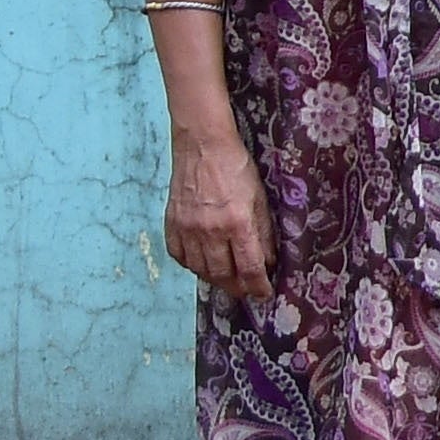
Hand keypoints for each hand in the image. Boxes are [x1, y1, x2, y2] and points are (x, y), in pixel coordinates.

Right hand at [164, 131, 274, 297]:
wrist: (203, 145)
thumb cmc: (236, 168)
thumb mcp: (260, 199)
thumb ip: (264, 233)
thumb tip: (267, 261)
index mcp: (237, 222)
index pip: (249, 268)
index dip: (258, 286)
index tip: (264, 294)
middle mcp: (210, 230)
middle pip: (223, 275)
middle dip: (237, 288)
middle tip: (246, 290)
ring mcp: (188, 228)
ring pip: (200, 270)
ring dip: (216, 279)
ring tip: (227, 279)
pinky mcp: (172, 224)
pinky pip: (179, 256)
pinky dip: (192, 265)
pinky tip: (203, 263)